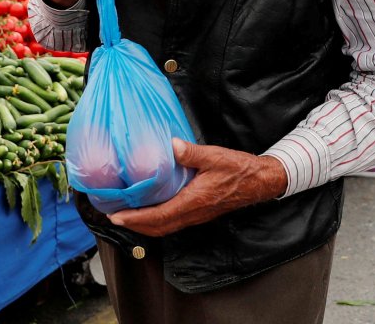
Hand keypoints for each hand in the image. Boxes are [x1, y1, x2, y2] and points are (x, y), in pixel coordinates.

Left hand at [108, 139, 289, 236]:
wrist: (260, 181)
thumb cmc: (239, 169)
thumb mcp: (215, 156)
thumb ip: (192, 153)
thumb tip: (172, 146)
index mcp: (194, 201)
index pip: (160, 216)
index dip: (137, 219)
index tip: (118, 216)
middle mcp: (193, 213)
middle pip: (158, 227)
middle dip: (135, 225)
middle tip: (114, 216)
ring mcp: (196, 215)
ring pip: (165, 227)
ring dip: (144, 225)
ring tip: (126, 215)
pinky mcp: (199, 212)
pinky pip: (173, 222)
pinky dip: (156, 220)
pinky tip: (148, 210)